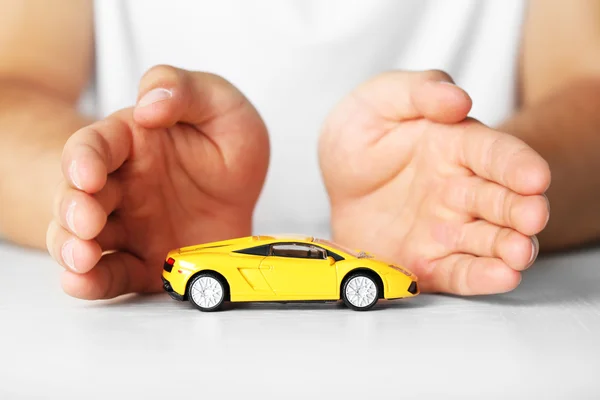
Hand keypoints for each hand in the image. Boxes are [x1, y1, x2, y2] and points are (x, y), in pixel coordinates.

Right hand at [46, 65, 268, 298]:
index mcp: (132, 143)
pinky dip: (95, 282)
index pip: (94, 146)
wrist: (242, 194)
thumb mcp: (220, 104)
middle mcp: (121, 186)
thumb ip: (185, 90)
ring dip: (74, 250)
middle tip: (87, 221)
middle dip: (74, 210)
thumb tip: (149, 104)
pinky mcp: (144, 261)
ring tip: (82, 259)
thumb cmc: (226, 145)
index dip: (84, 160)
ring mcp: (129, 226)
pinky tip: (84, 282)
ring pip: (83, 239)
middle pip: (78, 196)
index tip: (88, 174)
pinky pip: (113, 275)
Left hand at [319, 70, 550, 294]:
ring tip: (520, 253)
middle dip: (520, 209)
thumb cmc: (361, 138)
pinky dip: (480, 276)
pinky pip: (458, 271)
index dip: (516, 165)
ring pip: (487, 239)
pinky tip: (501, 277)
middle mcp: (459, 189)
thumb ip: (417, 93)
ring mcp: (446, 227)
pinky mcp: (428, 260)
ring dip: (508, 247)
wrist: (335, 184)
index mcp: (455, 146)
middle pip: (500, 199)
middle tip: (532, 217)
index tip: (534, 176)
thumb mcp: (378, 102)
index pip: (495, 153)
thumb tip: (457, 100)